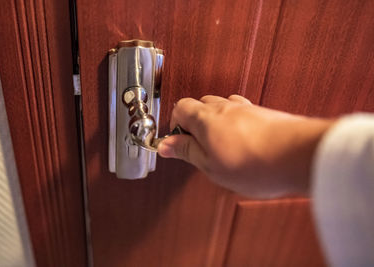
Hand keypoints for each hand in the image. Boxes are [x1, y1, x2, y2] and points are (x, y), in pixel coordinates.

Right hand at [157, 95, 332, 197]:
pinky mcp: (263, 113)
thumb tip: (166, 144)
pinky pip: (241, 113)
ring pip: (222, 108)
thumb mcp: (211, 166)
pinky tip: (241, 142)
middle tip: (199, 147)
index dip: (175, 125)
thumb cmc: (256, 164)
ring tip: (221, 147)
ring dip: (216, 123)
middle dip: (195, 123)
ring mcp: (246, 108)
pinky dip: (235, 124)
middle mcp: (225, 107)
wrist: (300, 155)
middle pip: (200, 104)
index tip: (179, 143)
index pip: (180, 107)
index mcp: (206, 118)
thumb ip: (187, 151)